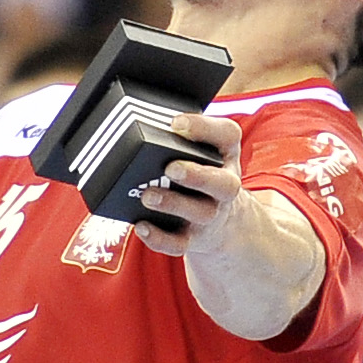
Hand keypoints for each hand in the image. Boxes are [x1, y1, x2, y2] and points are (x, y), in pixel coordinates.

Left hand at [131, 112, 244, 256]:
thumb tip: (134, 119)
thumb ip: (177, 138)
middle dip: (196, 175)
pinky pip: (178, 244)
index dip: (205, 128)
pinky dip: (159, 237)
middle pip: (222, 183)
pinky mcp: (193, 238)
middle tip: (170, 167)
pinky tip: (140, 225)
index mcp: (225, 156)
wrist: (221, 222)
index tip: (176, 123)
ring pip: (200, 213)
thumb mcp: (201, 153)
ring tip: (148, 195)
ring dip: (173, 204)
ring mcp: (210, 214)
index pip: (228, 135)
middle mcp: (224, 186)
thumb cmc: (199, 174)